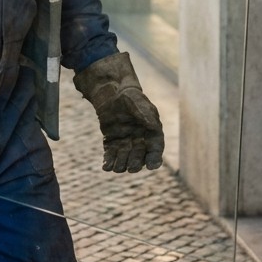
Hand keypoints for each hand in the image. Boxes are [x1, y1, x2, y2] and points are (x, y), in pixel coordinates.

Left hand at [73, 52, 164, 172]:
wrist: (112, 93)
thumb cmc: (129, 96)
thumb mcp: (137, 102)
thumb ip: (145, 113)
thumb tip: (153, 126)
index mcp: (151, 132)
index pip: (155, 148)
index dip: (154, 158)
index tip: (152, 166)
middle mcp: (140, 140)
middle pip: (140, 156)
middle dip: (136, 163)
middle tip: (132, 168)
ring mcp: (126, 143)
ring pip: (125, 158)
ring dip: (122, 164)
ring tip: (117, 168)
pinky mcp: (112, 143)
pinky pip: (111, 155)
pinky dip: (109, 162)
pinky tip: (105, 167)